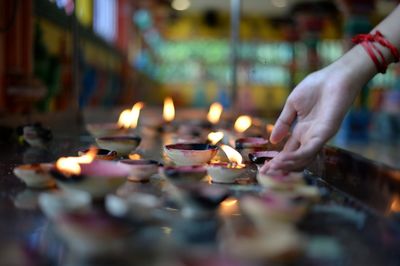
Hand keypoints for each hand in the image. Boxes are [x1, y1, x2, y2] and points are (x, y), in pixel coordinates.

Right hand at [260, 53, 372, 173]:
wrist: (335, 77)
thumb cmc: (316, 87)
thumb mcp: (292, 106)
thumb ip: (283, 123)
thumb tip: (272, 141)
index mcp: (302, 131)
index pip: (288, 150)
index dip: (276, 159)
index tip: (263, 167)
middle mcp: (310, 137)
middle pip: (294, 158)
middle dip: (279, 167)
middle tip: (264, 173)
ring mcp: (318, 137)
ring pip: (302, 158)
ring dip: (286, 165)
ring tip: (272, 168)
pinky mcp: (325, 134)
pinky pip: (309, 150)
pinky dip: (296, 157)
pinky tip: (282, 159)